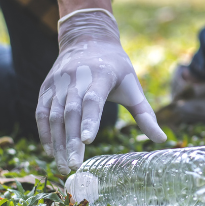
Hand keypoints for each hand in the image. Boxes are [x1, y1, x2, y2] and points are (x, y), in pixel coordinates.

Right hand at [36, 8, 167, 174]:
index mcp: (102, 75)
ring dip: (57, 142)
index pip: (93, 99)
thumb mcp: (133, 86)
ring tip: (64, 166)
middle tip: (74, 166)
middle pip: (71, 112)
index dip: (90, 120)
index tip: (87, 142)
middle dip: (71, 140)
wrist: (88, 39)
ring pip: (54, 114)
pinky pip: (41, 112)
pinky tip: (50, 151)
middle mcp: (77, 77)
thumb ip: (145, 114)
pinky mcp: (47, 87)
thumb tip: (162, 139)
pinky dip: (44, 132)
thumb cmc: (116, 68)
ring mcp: (59, 82)